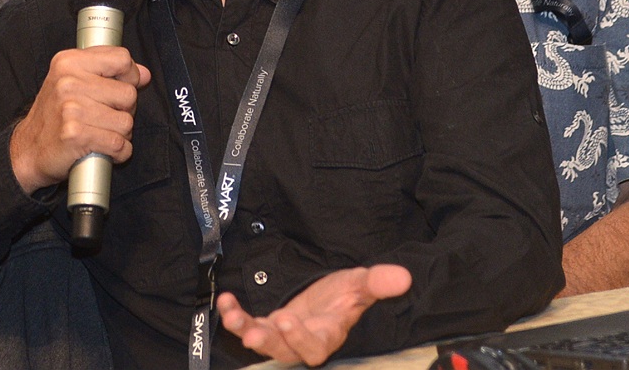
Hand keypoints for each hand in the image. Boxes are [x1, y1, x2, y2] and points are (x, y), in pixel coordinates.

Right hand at [8, 45, 149, 194]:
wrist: (27, 150)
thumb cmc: (53, 116)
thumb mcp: (72, 81)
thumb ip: (108, 71)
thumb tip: (144, 74)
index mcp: (69, 61)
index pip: (121, 58)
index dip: (130, 76)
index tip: (121, 87)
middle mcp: (68, 81)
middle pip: (128, 94)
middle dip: (124, 111)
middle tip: (104, 117)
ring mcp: (71, 108)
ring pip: (126, 122)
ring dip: (120, 134)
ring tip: (101, 133)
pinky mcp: (75, 135)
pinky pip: (118, 144)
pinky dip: (118, 152)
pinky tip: (103, 149)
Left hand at [217, 264, 412, 365]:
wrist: (329, 295)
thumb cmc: (346, 294)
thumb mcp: (361, 283)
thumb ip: (378, 283)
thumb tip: (403, 277)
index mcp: (328, 334)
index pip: (315, 347)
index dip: (301, 339)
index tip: (288, 320)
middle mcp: (304, 340)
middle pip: (285, 351)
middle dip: (269, 342)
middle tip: (254, 333)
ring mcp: (283, 334)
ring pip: (263, 341)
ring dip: (245, 330)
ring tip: (232, 315)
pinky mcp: (268, 325)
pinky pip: (248, 325)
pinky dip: (235, 315)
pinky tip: (225, 301)